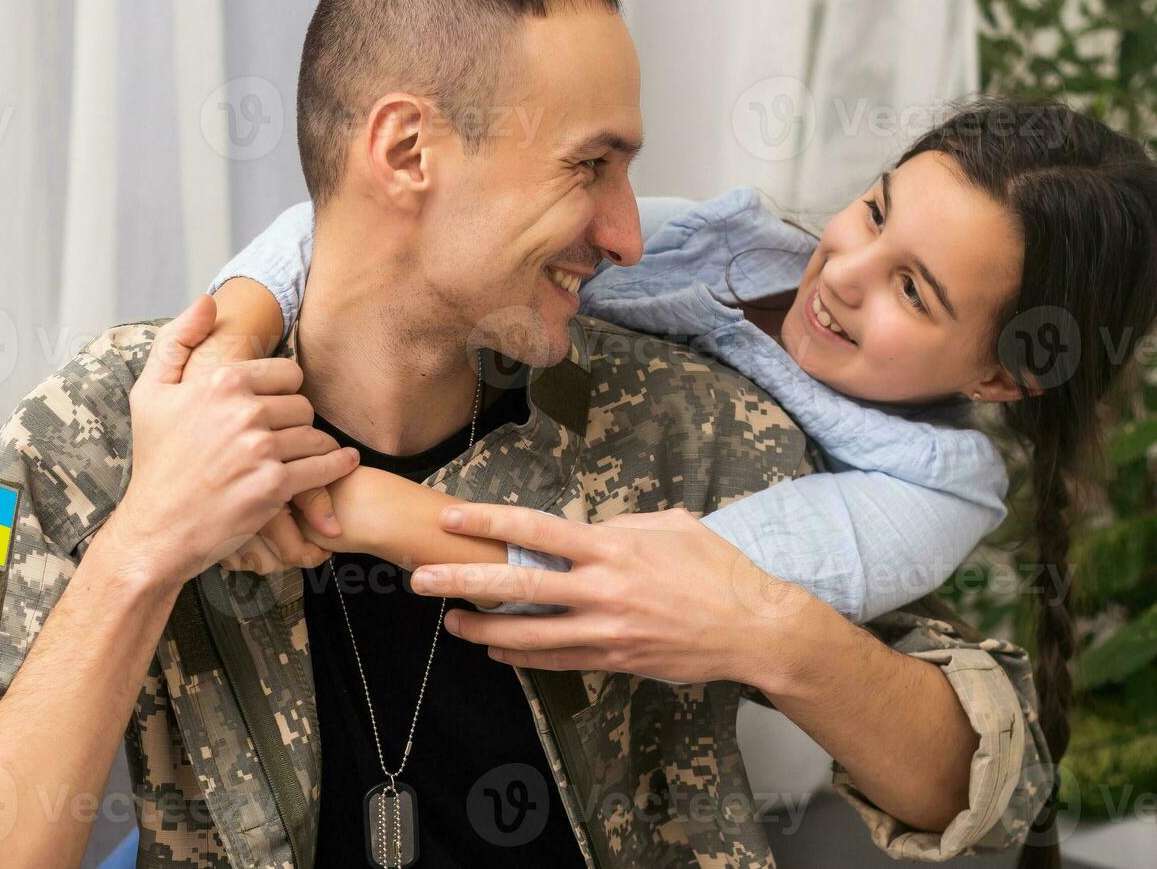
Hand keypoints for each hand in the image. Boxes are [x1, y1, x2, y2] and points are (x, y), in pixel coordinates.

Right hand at [177, 296, 345, 574]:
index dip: (284, 392)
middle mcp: (243, 411)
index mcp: (221, 382)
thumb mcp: (150, 393)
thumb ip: (177, 340)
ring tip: (305, 456)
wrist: (156, 528)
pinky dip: (337, 466)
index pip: (286, 373)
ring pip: (315, 436)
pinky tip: (341, 464)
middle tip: (286, 438)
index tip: (276, 409)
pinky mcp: (274, 486)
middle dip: (297, 422)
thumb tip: (207, 301)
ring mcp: (261, 450)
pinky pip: (324, 467)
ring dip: (315, 447)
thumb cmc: (156, 462)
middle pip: (303, 405)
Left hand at [407, 504, 814, 684]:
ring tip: (450, 624)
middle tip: (420, 579)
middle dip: (462, 581)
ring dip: (483, 631)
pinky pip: (557, 660)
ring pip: (528, 633)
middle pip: (517, 584)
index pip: (536, 529)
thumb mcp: (671, 526)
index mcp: (613, 547)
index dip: (489, 521)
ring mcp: (606, 630)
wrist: (756, 629)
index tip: (451, 517)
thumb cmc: (718, 569)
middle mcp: (603, 589)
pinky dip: (523, 658)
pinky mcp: (615, 660)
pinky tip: (497, 653)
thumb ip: (621, 525)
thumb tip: (585, 528)